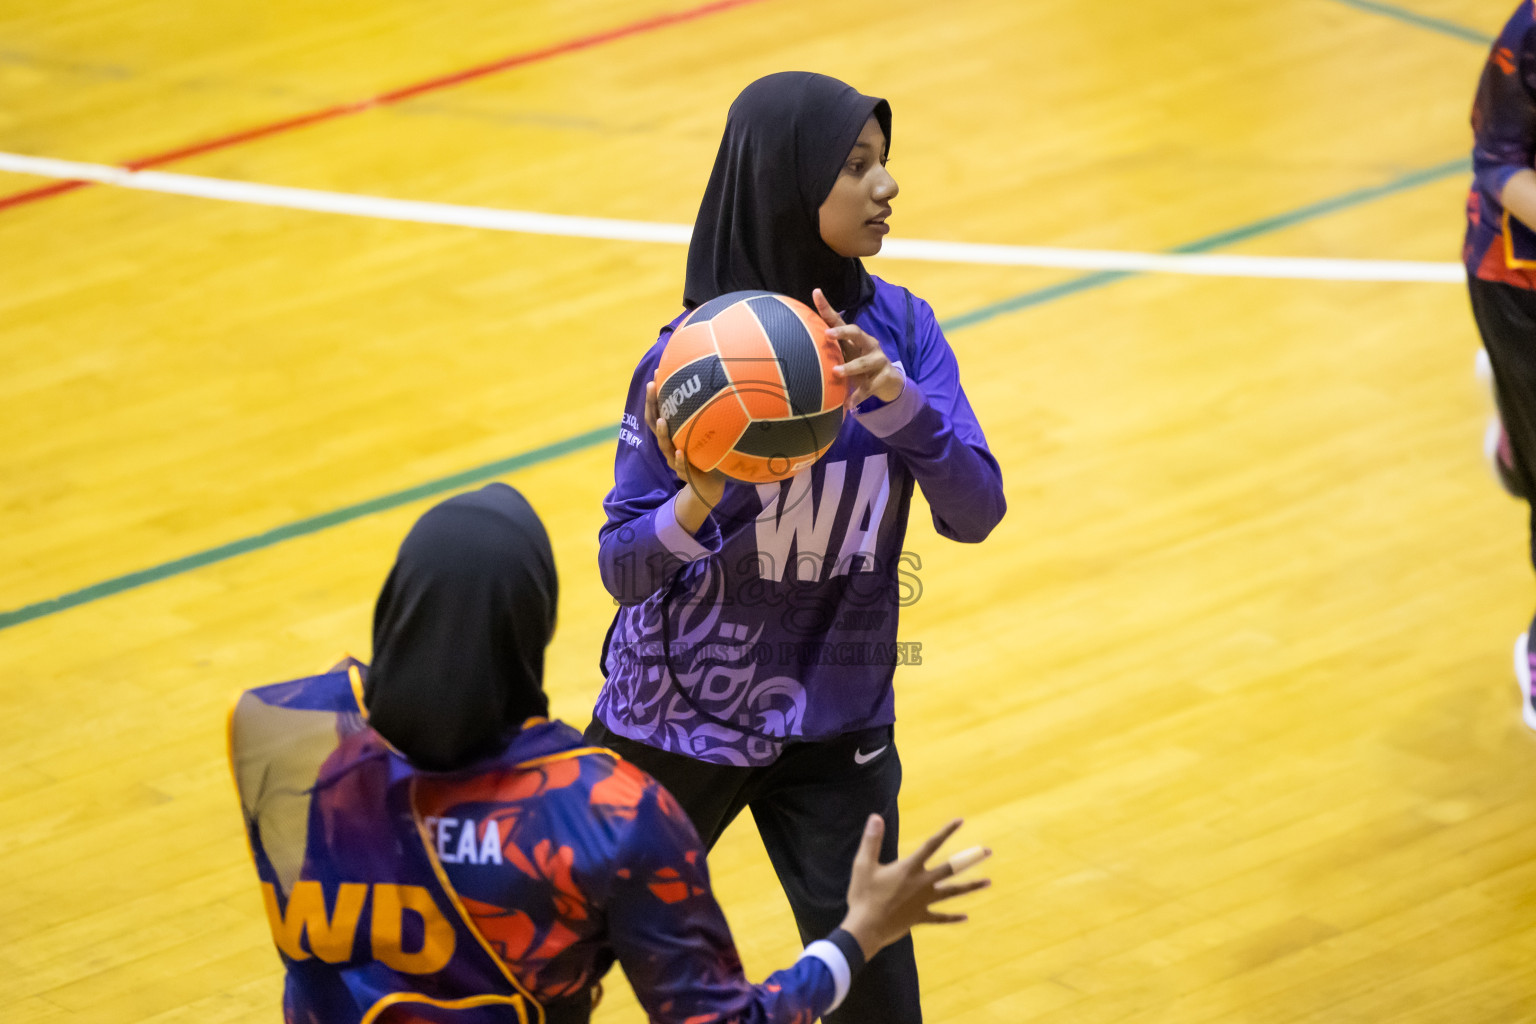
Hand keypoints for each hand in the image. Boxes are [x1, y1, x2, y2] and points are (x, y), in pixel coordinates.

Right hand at [646, 379, 725, 528]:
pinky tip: (679, 452)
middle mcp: (670, 445)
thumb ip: (707, 416)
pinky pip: (681, 467)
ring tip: (662, 420)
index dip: (654, 395)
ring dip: (662, 433)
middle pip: (655, 424)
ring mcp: (676, 460)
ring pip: (665, 446)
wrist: (711, 486)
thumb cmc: (708, 455)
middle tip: (652, 387)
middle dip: (652, 405)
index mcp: (673, 435)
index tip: (656, 374)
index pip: (658, 412)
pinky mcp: (686, 475)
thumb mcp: (707, 433)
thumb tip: (717, 386)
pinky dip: (679, 460)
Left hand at [813, 288, 905, 408]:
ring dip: (849, 367)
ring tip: (836, 372)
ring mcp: (878, 359)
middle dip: (842, 332)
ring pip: (863, 362)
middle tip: (828, 335)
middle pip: (856, 332)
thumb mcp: (844, 356)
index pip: (838, 319)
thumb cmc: (859, 365)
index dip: (826, 307)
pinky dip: (857, 396)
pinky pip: (868, 387)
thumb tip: (795, 348)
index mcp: (854, 338)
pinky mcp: (884, 376)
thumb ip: (827, 352)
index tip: (815, 293)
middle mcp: (867, 344)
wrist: (888, 382)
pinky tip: (847, 406)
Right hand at [838, 815, 990, 960]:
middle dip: (970, 858)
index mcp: (909, 868)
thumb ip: (872, 840)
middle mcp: (922, 883)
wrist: (865, 929)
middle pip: (951, 868)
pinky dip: (953, 917)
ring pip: (952, 892)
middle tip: (988, 851)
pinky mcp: (920, 918)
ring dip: (970, 886)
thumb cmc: (863, 896)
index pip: (931, 845)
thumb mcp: (863, 865)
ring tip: (988, 882)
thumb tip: (875, 817)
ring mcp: (923, 902)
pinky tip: (966, 916)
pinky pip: (941, 917)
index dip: (946, 832)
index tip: (961, 821)